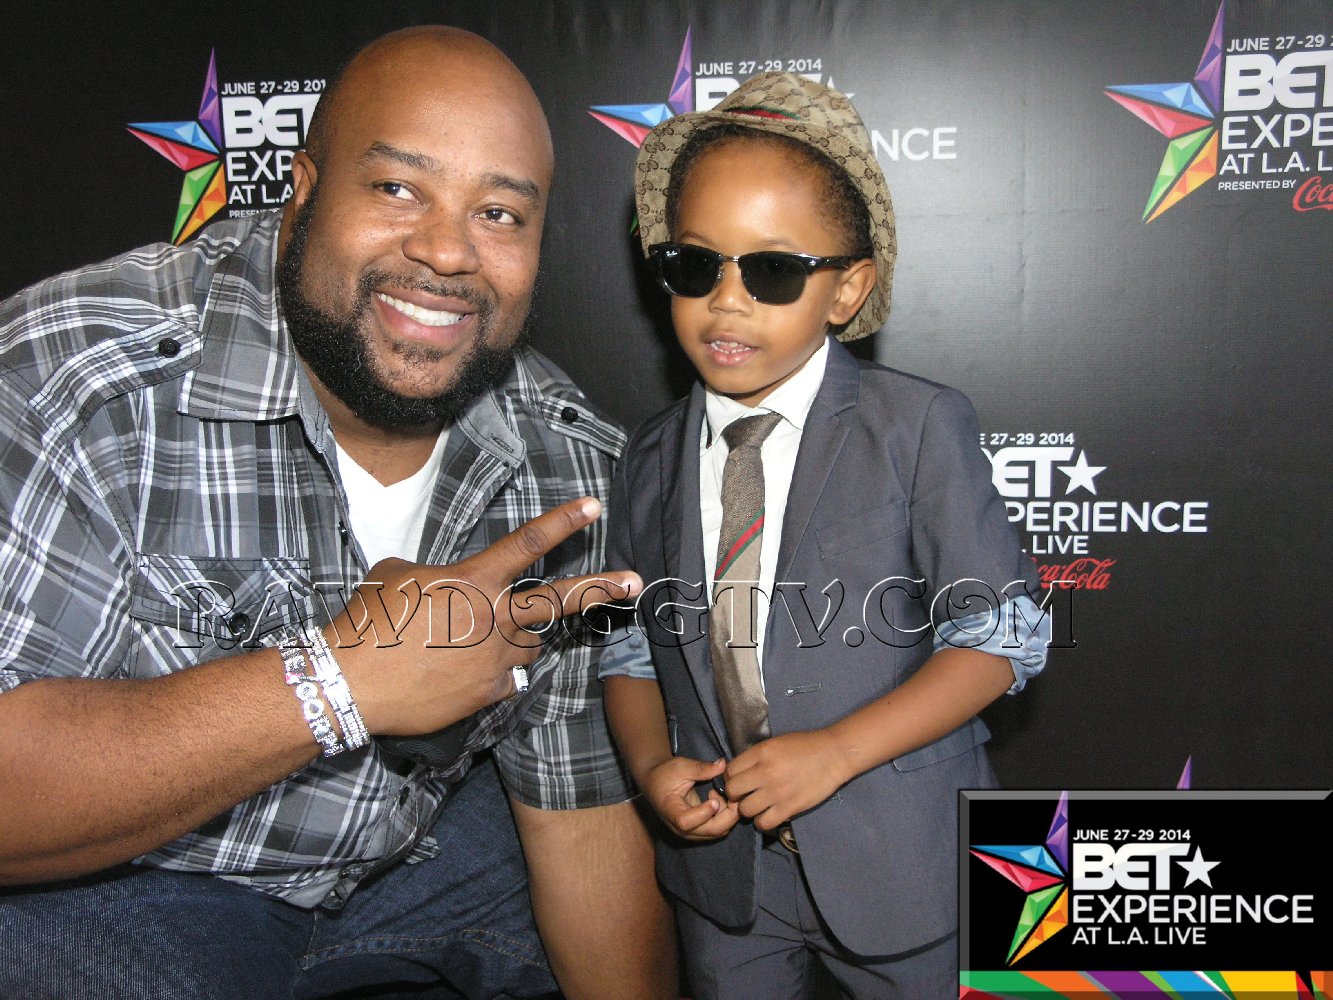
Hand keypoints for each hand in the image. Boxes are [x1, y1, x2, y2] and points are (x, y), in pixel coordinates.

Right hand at [330, 497, 641, 735]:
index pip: (527, 543)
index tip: (593, 505)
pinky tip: (456, 675)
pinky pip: (504, 678)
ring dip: (512, 639)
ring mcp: (495, 657)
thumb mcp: (396, 574)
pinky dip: (489, 674)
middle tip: (635, 581)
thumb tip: (443, 583)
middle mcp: (494, 617)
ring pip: (526, 643)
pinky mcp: (489, 693)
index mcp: (473, 580)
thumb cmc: (367, 622)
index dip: (563, 521)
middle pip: (558, 600)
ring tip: (468, 644)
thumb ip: (435, 573)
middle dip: (600, 588)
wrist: (351, 682)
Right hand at [640, 756, 739, 840]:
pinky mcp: (699, 830)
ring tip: (721, 793)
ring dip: (728, 814)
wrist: (656, 783)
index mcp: (671, 812)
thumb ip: (701, 768)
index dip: (704, 812)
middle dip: (728, 814)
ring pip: (718, 832)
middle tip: (732, 793)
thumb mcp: (680, 767)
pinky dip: (725, 816)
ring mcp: (691, 832)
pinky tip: (719, 798)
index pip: (687, 822)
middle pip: (710, 831)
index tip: (715, 797)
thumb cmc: (665, 774)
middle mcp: (680, 828)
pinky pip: (718, 828)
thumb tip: (722, 764)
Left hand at [724, 730, 853, 830]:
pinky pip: (763, 823)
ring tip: (757, 805)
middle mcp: (765, 772)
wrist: (833, 755)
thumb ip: (756, 756)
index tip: (738, 779)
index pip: (730, 770)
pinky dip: (762, 821)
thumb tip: (737, 772)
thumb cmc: (805, 746)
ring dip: (748, 809)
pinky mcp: (789, 808)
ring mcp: (777, 792)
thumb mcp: (776, 743)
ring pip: (745, 809)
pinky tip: (768, 814)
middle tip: (744, 794)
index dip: (730, 776)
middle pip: (732, 790)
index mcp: (761, 752)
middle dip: (735, 794)